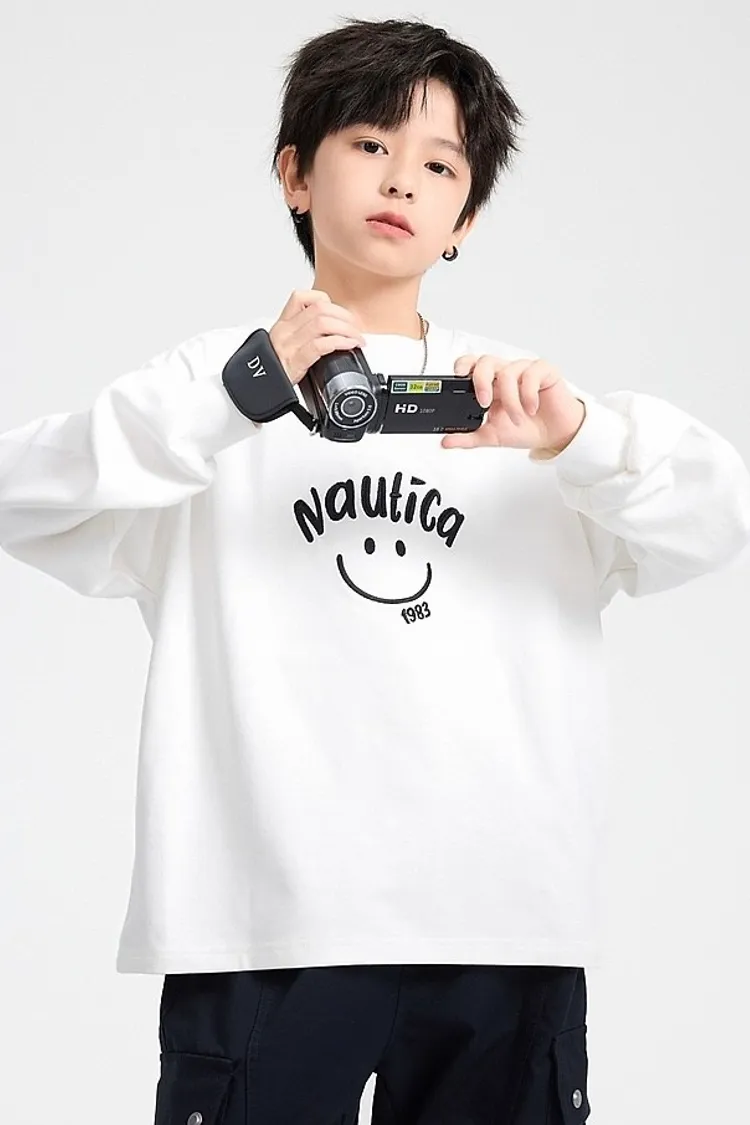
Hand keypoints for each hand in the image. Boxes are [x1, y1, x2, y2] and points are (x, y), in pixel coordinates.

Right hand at [269, 289, 366, 384]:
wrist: (262, 390)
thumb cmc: (276, 371)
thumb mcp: (286, 346)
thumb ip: (303, 336)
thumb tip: (332, 333)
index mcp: (283, 324)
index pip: (303, 297)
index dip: (326, 301)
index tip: (338, 315)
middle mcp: (285, 330)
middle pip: (319, 308)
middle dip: (344, 316)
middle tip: (355, 328)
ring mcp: (289, 345)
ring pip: (322, 323)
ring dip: (346, 329)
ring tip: (356, 338)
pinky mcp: (295, 361)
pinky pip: (320, 345)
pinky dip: (340, 342)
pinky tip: (349, 345)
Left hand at [441, 354, 586, 451]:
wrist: (554, 435)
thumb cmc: (525, 429)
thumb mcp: (491, 437)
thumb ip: (468, 438)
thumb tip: (445, 441)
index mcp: (489, 384)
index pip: (471, 364)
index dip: (463, 366)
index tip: (458, 378)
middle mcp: (504, 374)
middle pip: (485, 361)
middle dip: (481, 381)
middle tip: (484, 404)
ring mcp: (523, 370)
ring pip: (508, 373)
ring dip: (511, 401)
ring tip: (518, 419)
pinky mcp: (543, 371)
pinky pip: (531, 374)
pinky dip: (529, 395)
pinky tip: (532, 409)